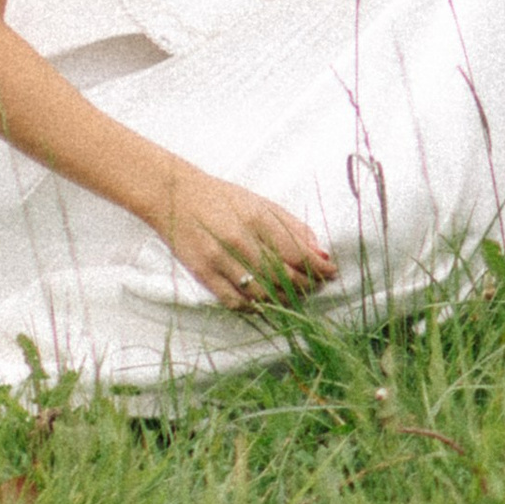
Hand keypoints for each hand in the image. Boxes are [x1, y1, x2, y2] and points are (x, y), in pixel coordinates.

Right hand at [153, 162, 336, 309]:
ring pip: (261, 292)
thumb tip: (319, 252)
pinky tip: (264, 304)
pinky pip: (234, 301)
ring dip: (283, 299)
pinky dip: (253, 307)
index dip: (318, 267)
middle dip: (306, 284)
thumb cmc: (222, 198)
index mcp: (257, 218)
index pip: (297, 251)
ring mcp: (220, 259)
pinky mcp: (204, 273)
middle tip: (316, 286)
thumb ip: (291, 226)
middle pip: (283, 275)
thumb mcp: (260, 203)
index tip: (330, 272)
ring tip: (294, 296)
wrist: (174, 195)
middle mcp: (240, 240)